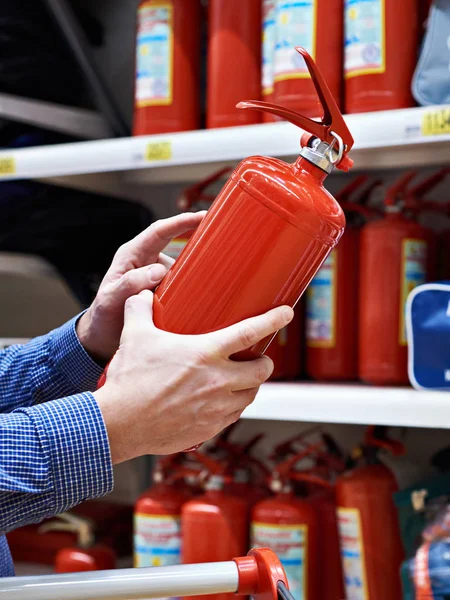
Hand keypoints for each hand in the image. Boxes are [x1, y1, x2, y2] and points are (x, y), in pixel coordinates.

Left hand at [77, 212, 205, 363]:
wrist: (101, 338)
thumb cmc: (102, 317)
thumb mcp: (111, 300)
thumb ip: (130, 283)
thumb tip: (158, 270)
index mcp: (131, 255)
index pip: (159, 231)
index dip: (181, 222)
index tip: (202, 216)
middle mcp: (145, 261)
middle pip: (176, 246)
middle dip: (196, 246)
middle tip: (218, 249)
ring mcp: (155, 276)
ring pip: (181, 269)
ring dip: (191, 277)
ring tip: (198, 289)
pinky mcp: (163, 290)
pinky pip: (181, 285)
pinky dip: (189, 290)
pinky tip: (195, 300)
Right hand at [93, 290, 292, 462]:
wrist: (120, 424)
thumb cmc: (130, 380)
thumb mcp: (134, 336)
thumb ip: (140, 310)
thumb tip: (144, 295)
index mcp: (205, 353)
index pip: (250, 332)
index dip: (273, 319)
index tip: (287, 313)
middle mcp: (218, 381)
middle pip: (262, 369)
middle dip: (264, 361)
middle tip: (255, 357)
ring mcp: (216, 408)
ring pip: (251, 394)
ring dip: (250, 385)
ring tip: (239, 378)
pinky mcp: (210, 429)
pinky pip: (234, 415)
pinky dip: (233, 405)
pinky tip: (221, 401)